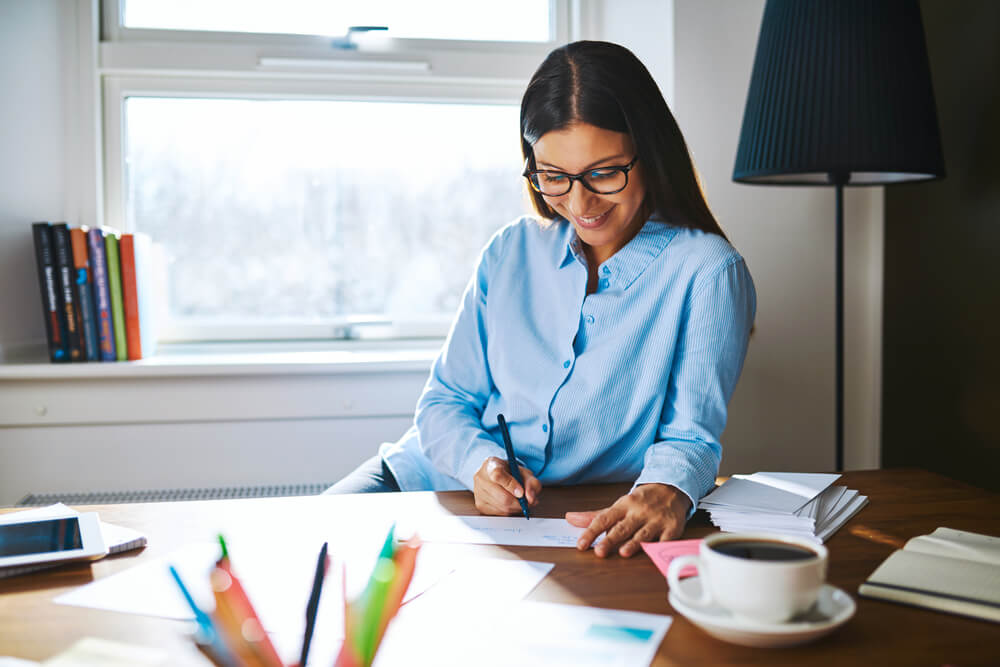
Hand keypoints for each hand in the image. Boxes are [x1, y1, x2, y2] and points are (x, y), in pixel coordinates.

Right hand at [473, 456, 541, 515]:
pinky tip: (510, 504)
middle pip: (502, 496)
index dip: (511, 486)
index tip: (522, 493)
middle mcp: (481, 478)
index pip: (498, 475)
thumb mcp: (524, 472)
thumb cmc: (510, 473)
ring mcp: (478, 492)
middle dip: (519, 502)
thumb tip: (531, 498)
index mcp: (491, 464)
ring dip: (516, 508)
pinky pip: (499, 514)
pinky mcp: (479, 505)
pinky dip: (509, 511)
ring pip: (502, 507)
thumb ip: (532, 483)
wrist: (496, 474)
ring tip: (520, 501)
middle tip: (528, 501)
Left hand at [566, 483, 690, 557]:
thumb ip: (595, 516)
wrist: (671, 488)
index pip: (603, 518)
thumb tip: (570, 518)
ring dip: (634, 543)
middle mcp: (638, 512)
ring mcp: (656, 520)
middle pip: (622, 527)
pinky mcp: (672, 528)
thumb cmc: (641, 501)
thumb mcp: (619, 506)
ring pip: (643, 533)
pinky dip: (661, 547)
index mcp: (623, 506)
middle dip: (611, 540)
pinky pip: (666, 539)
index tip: (581, 545)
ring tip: (624, 553)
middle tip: (599, 552)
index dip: (591, 532)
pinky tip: (655, 554)